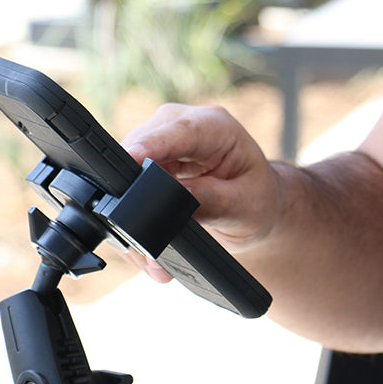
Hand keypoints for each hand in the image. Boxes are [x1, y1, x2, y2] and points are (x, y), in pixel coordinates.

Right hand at [122, 104, 281, 280]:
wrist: (252, 206)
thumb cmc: (256, 200)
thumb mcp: (244, 207)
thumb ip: (211, 201)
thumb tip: (172, 201)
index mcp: (216, 127)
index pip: (178, 131)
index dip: (152, 145)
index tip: (133, 160)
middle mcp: (183, 125)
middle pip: (142, 147)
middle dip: (136, 193)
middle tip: (143, 244)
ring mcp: (161, 141)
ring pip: (126, 169)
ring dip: (130, 210)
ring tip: (151, 258)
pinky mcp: (148, 160)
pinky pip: (127, 183)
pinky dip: (132, 215)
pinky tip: (145, 246)